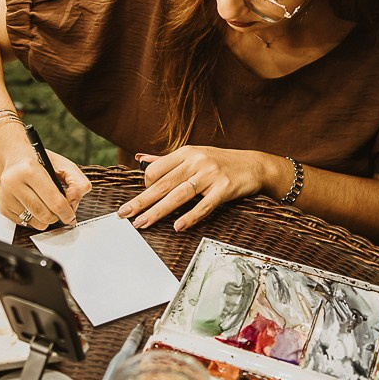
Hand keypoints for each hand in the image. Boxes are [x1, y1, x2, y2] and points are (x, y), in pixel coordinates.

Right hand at [0, 149, 90, 229]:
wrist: (14, 158)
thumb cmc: (40, 162)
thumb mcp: (63, 165)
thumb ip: (77, 182)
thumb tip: (73, 202)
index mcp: (29, 169)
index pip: (55, 201)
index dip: (67, 213)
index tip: (71, 216)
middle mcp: (13, 182)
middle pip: (45, 215)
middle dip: (57, 217)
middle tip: (61, 212)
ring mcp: (5, 196)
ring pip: (35, 222)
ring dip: (46, 219)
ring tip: (48, 206)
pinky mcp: (2, 207)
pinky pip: (25, 224)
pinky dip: (34, 219)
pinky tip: (34, 205)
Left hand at [117, 146, 264, 230]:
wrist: (255, 165)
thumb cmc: (221, 162)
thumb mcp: (194, 155)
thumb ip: (166, 160)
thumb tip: (140, 159)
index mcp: (186, 153)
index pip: (156, 170)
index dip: (146, 186)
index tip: (143, 198)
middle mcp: (196, 162)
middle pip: (162, 184)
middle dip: (141, 201)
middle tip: (123, 214)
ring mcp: (210, 175)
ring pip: (179, 195)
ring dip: (158, 211)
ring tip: (142, 223)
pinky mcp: (224, 189)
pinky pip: (204, 205)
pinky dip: (190, 216)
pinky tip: (178, 227)